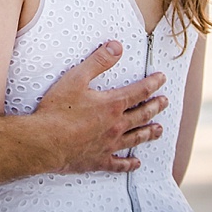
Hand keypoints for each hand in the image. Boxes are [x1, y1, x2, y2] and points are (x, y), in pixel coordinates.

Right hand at [35, 40, 166, 173]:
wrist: (45, 142)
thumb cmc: (58, 110)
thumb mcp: (77, 78)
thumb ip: (98, 61)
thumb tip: (117, 47)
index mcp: (112, 105)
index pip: (139, 92)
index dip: (152, 83)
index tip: (162, 78)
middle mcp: (115, 126)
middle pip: (142, 115)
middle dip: (155, 107)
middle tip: (165, 102)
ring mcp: (108, 145)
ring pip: (135, 138)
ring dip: (149, 133)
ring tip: (159, 130)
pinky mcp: (98, 161)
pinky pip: (118, 164)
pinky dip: (129, 164)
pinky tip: (136, 164)